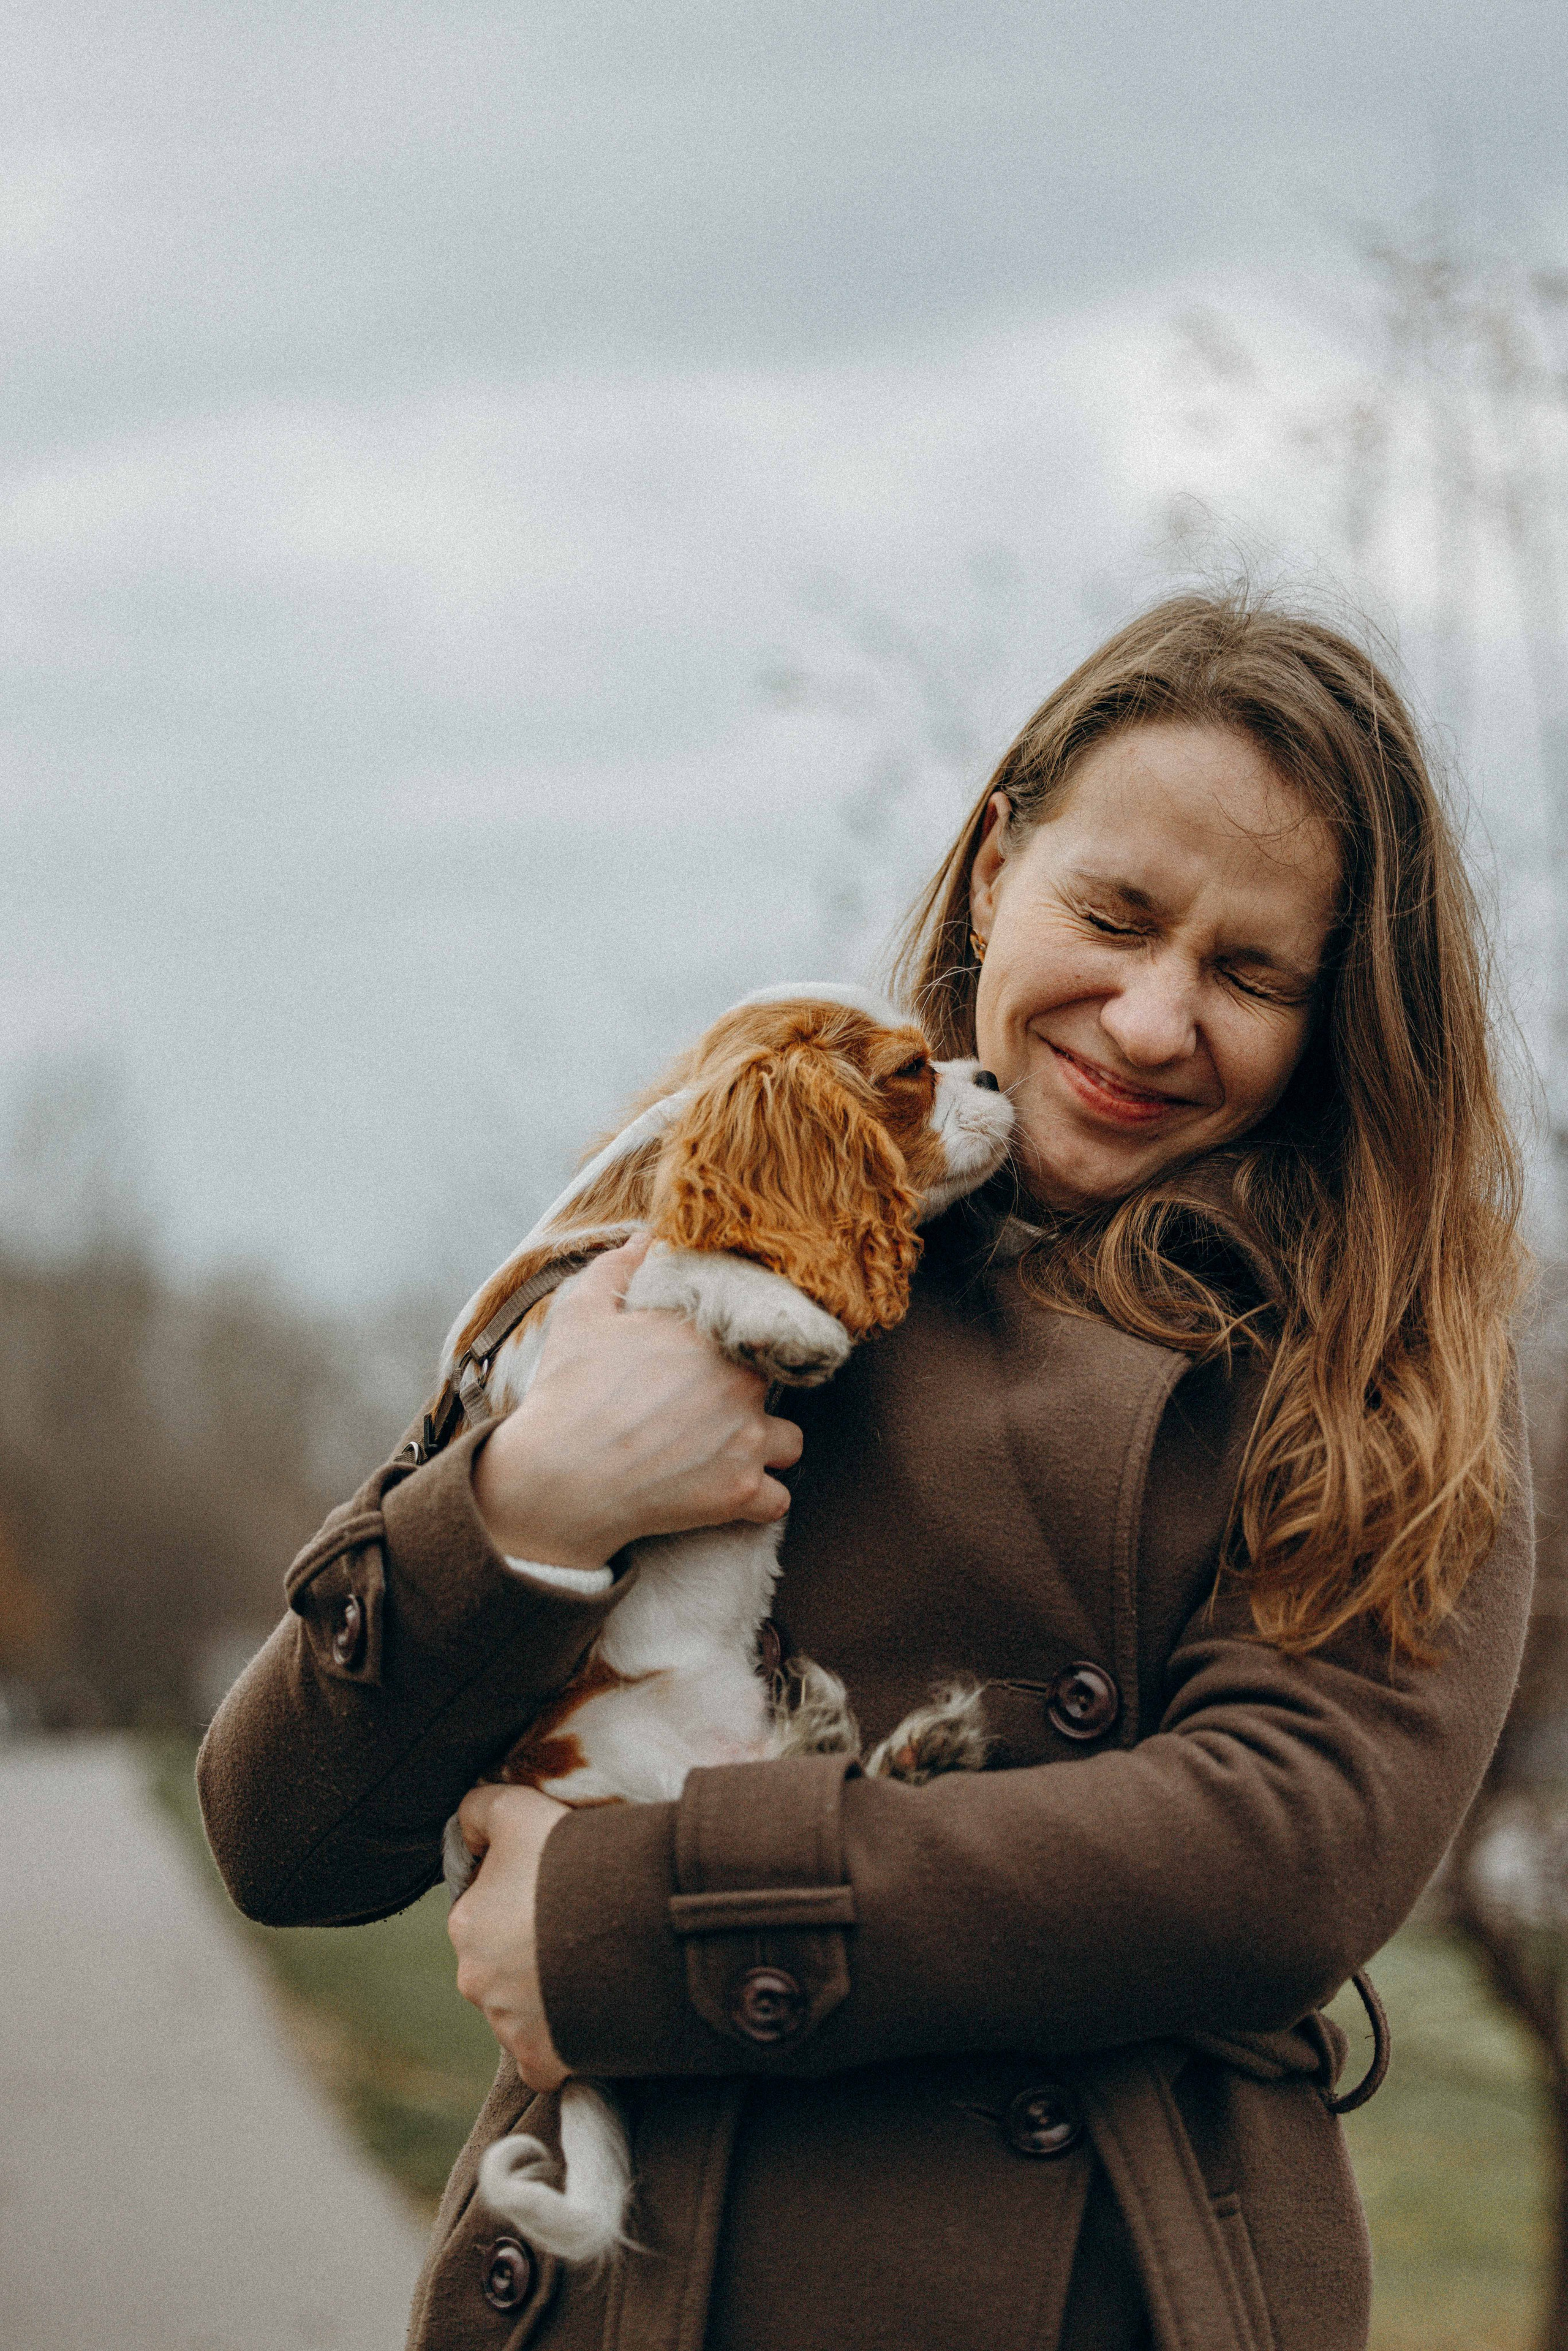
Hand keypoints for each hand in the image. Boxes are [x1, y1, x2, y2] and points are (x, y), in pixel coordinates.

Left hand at [448, 1783, 570, 2090]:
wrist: (635, 1919)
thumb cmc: (575, 1859)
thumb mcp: (519, 1809)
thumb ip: (479, 1810)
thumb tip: (465, 1828)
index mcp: (466, 1924)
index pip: (486, 1914)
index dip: (524, 1902)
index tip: (562, 1895)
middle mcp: (475, 1981)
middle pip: (502, 1967)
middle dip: (532, 1954)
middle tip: (583, 1932)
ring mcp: (507, 2026)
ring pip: (522, 2012)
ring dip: (550, 1998)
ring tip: (598, 1968)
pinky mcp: (542, 2062)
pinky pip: (545, 2060)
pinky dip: (564, 2047)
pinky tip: (593, 2018)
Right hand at [471, 1232, 803, 1571]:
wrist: (559, 1478)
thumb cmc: (567, 1394)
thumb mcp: (581, 1313)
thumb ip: (617, 1268)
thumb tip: (646, 1238)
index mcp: (709, 1336)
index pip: (756, 1328)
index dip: (741, 1344)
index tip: (719, 1360)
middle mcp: (740, 1384)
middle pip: (774, 1384)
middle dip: (748, 1395)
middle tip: (710, 1408)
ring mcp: (746, 1440)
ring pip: (790, 1441)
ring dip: (766, 1446)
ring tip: (730, 1450)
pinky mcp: (739, 1492)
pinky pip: (777, 1501)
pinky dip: (758, 1500)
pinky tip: (729, 1492)